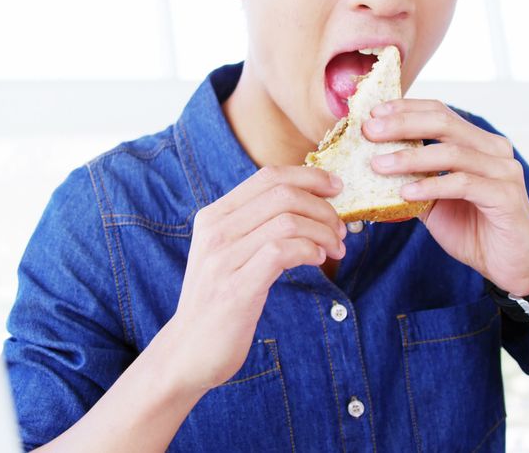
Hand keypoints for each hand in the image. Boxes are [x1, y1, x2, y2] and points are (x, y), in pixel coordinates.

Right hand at [165, 166, 345, 391]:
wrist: (188, 352)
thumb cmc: (218, 303)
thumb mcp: (228, 254)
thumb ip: (255, 227)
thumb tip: (306, 204)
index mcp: (213, 217)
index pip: (267, 176)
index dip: (309, 176)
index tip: (336, 188)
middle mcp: (215, 231)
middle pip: (282, 194)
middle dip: (323, 207)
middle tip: (340, 228)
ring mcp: (223, 259)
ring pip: (287, 221)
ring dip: (323, 232)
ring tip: (334, 249)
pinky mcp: (236, 288)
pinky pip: (282, 252)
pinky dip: (310, 251)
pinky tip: (318, 261)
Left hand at [362, 99, 528, 295]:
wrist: (511, 266)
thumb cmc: (473, 230)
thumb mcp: (434, 202)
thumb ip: (413, 180)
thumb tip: (372, 166)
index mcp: (478, 143)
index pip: (440, 112)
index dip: (406, 109)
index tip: (373, 113)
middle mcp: (494, 149)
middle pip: (443, 123)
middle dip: (402, 124)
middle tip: (369, 131)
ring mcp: (503, 171)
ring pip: (451, 152)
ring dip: (410, 158)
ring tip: (378, 165)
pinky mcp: (506, 196)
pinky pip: (463, 183)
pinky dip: (431, 186)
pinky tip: (405, 193)